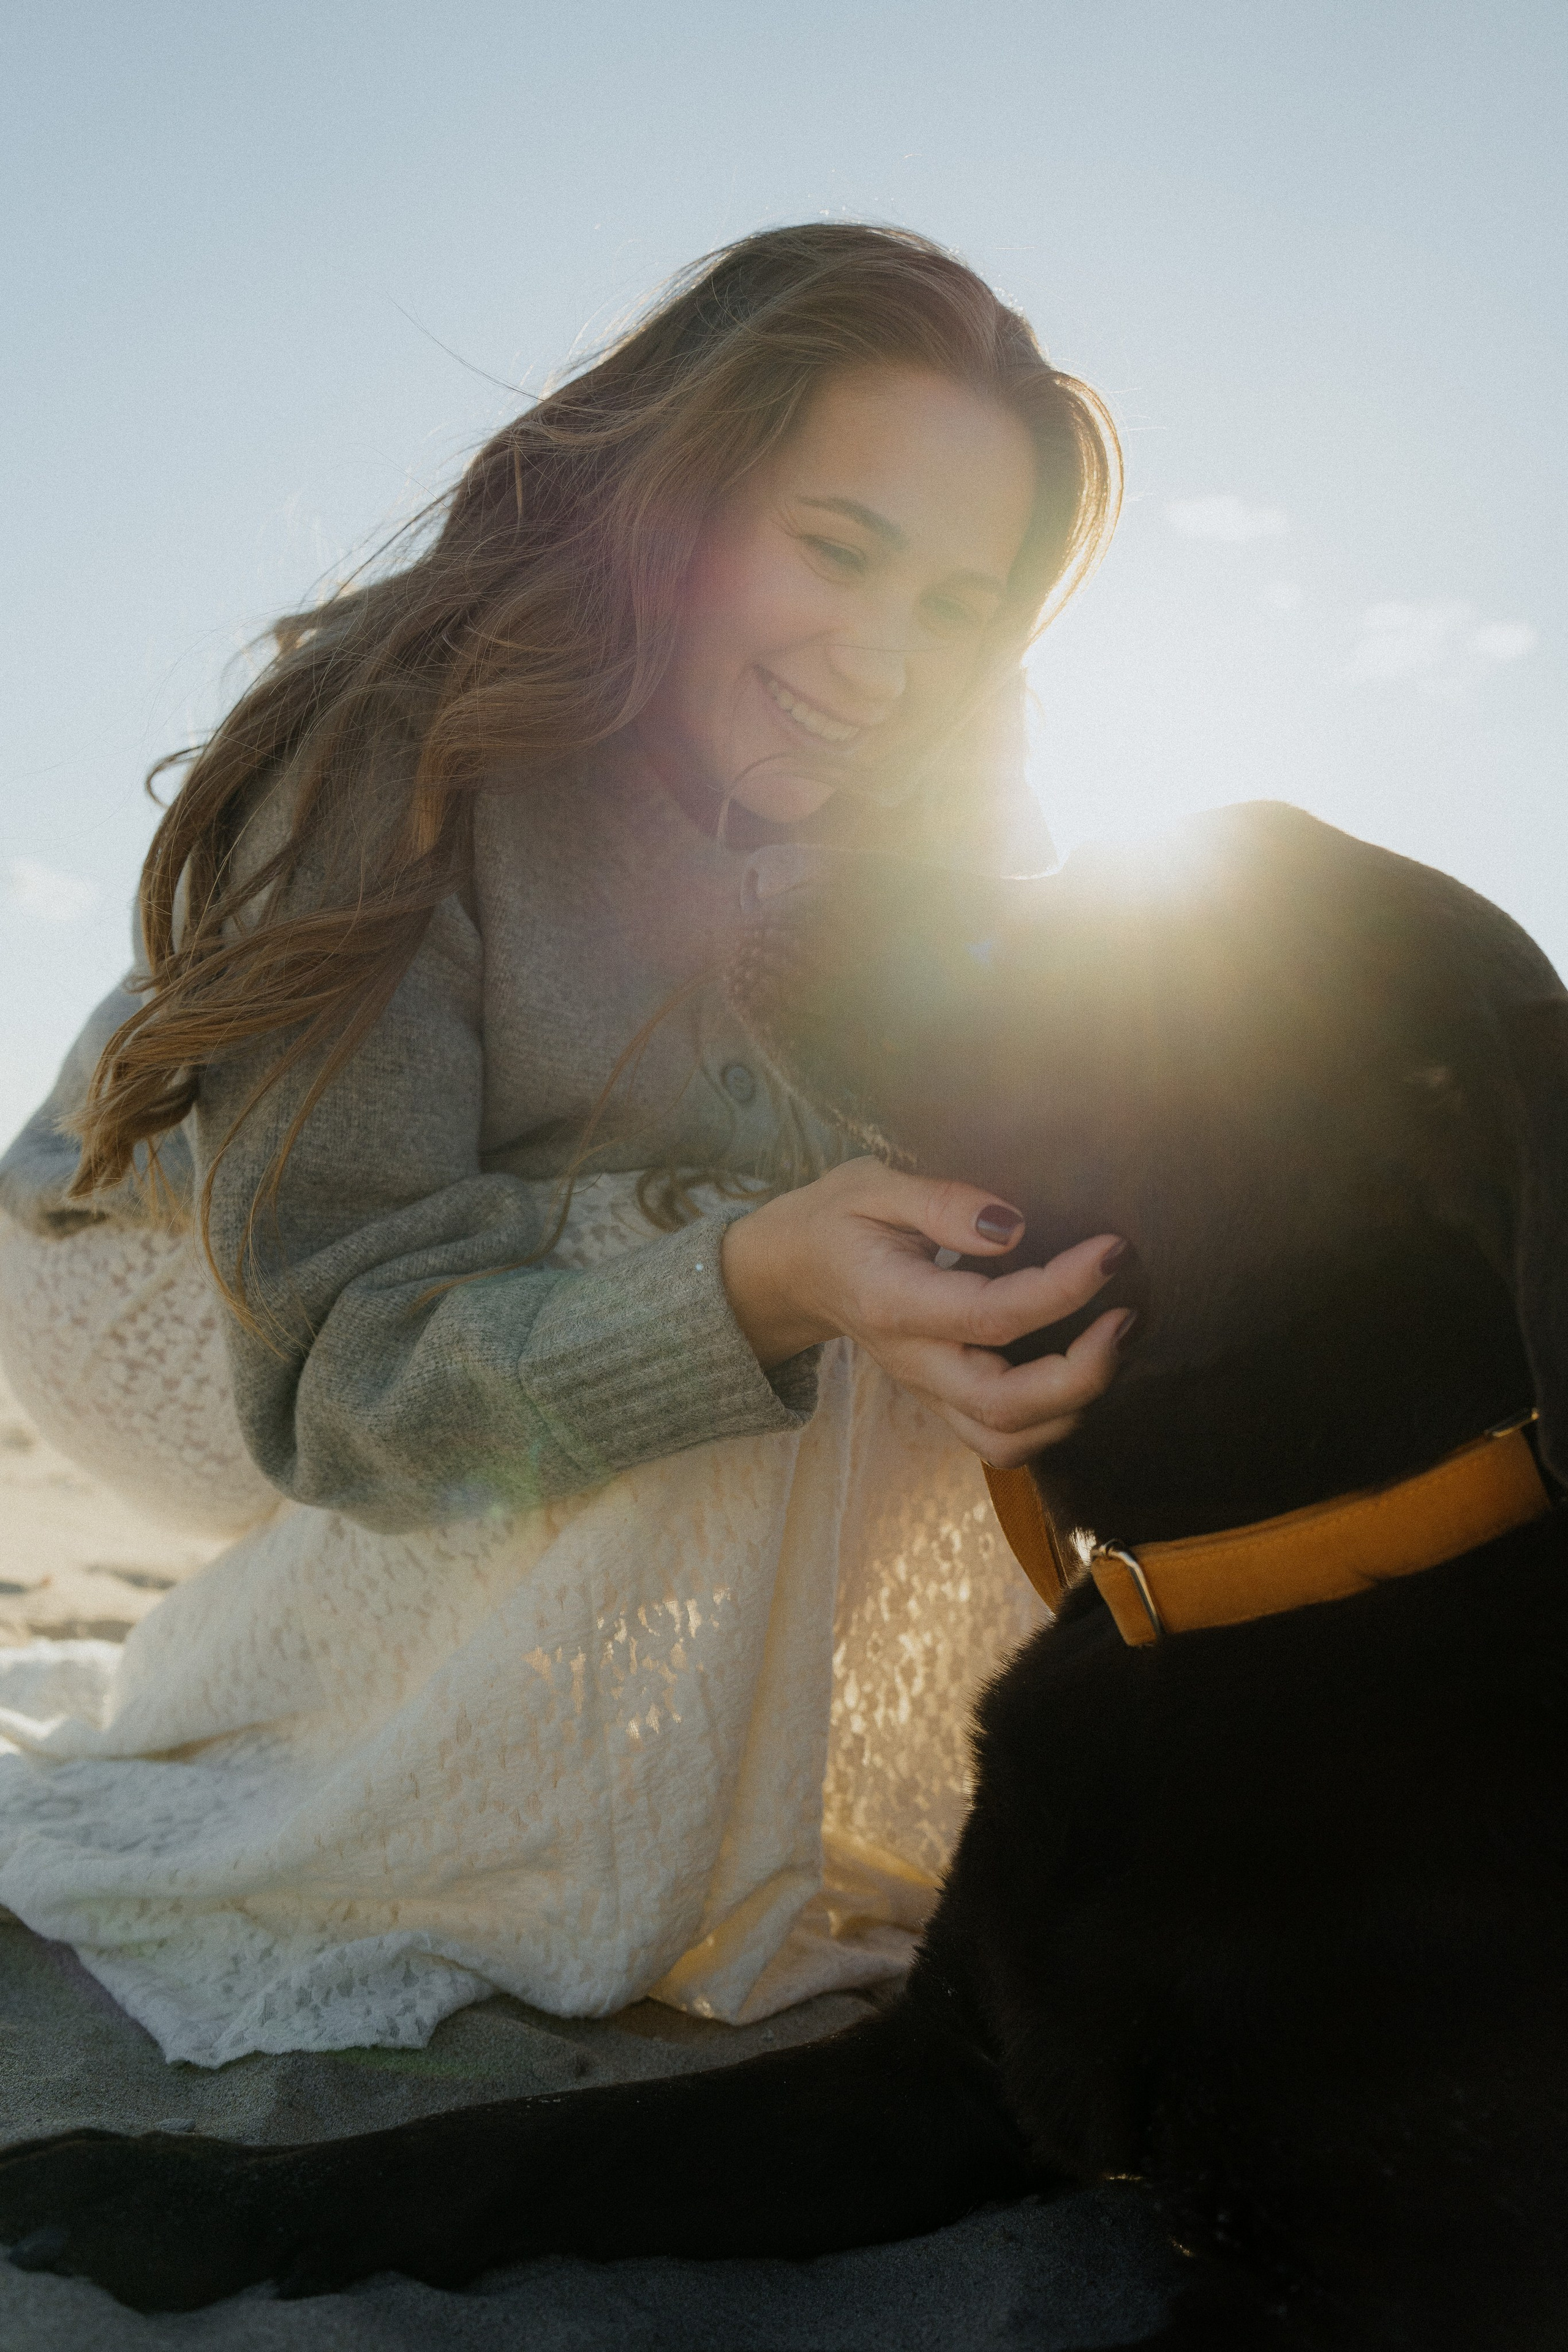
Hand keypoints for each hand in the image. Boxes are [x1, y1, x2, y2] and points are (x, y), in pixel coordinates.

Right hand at [720, 1158, 1130, 1466]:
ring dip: (1073, 1406)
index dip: (1062, 1289)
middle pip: (1005, 1404)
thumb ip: (942, 1202)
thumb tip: (1014, 1225)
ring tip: (1111, 1343)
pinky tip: (1079, 1369)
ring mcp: (926, 1392)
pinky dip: (1051, 1421)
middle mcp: (912, 1361)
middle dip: (1083, 1372)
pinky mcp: (941, 1402)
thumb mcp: (873, 1184)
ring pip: (1007, 1440)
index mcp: (893, 1302)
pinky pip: (1001, 1440)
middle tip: (1125, 1315)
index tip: (1111, 1250)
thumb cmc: (838, 1219)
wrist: (793, 1271)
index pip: (990, 1315)